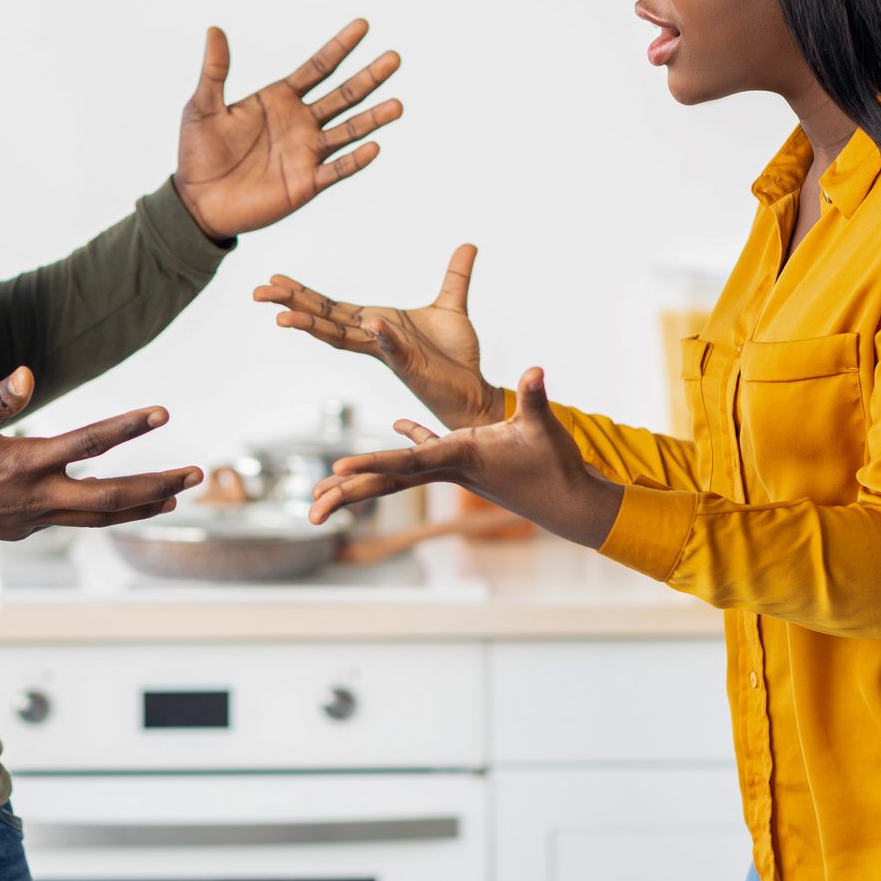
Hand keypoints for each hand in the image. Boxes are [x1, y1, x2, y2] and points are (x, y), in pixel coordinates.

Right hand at [0, 367, 201, 544]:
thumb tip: (28, 375)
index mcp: (22, 463)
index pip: (88, 443)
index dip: (128, 427)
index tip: (162, 413)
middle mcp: (36, 496)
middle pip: (113, 495)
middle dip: (158, 484)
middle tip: (197, 474)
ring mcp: (35, 519)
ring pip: (101, 517)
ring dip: (142, 505)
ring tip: (175, 497)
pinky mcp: (27, 530)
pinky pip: (78, 522)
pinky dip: (108, 515)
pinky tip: (126, 505)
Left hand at [173, 19, 403, 240]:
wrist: (197, 202)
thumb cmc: (198, 153)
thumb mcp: (203, 106)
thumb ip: (215, 70)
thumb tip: (214, 29)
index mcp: (279, 99)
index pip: (318, 67)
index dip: (340, 46)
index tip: (363, 25)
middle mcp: (300, 122)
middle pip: (343, 95)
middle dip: (368, 77)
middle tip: (394, 57)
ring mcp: (307, 152)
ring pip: (349, 130)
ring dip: (373, 118)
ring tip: (397, 105)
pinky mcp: (307, 182)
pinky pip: (337, 169)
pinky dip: (355, 160)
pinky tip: (374, 146)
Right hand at [254, 244, 503, 431]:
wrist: (473, 391)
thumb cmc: (455, 356)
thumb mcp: (452, 305)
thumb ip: (455, 276)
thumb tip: (467, 245)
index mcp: (377, 323)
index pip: (333, 306)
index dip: (304, 293)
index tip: (276, 278)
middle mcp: (374, 339)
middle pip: (325, 318)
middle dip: (292, 304)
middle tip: (260, 292)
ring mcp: (388, 353)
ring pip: (343, 338)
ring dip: (314, 326)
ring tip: (284, 317)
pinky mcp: (410, 366)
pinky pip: (392, 348)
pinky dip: (381, 336)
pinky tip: (370, 323)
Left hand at [308, 367, 622, 549]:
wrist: (570, 502)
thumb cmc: (557, 466)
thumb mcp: (544, 427)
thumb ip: (535, 398)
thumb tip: (536, 369)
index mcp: (460, 456)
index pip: (409, 461)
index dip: (374, 462)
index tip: (339, 467)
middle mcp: (448, 467)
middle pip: (389, 481)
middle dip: (350, 495)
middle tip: (310, 511)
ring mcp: (453, 468)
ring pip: (397, 473)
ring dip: (361, 481)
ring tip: (323, 492)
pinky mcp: (463, 463)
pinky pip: (426, 452)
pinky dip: (408, 442)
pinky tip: (396, 428)